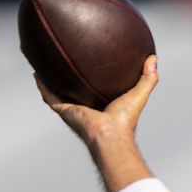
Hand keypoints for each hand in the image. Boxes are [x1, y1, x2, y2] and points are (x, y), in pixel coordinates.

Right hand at [37, 55, 158, 144]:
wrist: (110, 134)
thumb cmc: (125, 120)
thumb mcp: (139, 94)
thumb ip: (149, 77)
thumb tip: (154, 57)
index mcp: (102, 105)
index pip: (95, 90)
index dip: (92, 79)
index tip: (90, 65)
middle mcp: (86, 107)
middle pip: (74, 90)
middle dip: (69, 78)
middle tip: (64, 61)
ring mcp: (73, 109)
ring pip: (58, 92)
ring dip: (52, 80)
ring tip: (45, 64)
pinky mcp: (64, 110)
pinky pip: (50, 96)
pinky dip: (43, 86)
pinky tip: (37, 73)